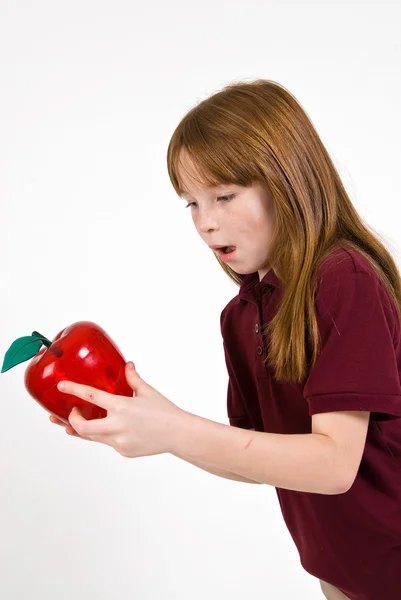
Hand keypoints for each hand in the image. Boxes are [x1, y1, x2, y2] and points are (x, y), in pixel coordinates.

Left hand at [56, 362, 184, 457]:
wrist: (177, 434)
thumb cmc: (165, 412)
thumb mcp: (147, 391)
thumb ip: (133, 378)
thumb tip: (128, 365)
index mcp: (121, 406)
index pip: (91, 396)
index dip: (73, 390)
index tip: (61, 386)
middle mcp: (117, 425)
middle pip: (82, 427)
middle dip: (71, 420)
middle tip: (72, 412)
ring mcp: (119, 441)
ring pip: (92, 437)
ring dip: (83, 429)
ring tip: (76, 423)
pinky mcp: (123, 451)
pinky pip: (108, 443)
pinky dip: (106, 435)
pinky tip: (112, 430)